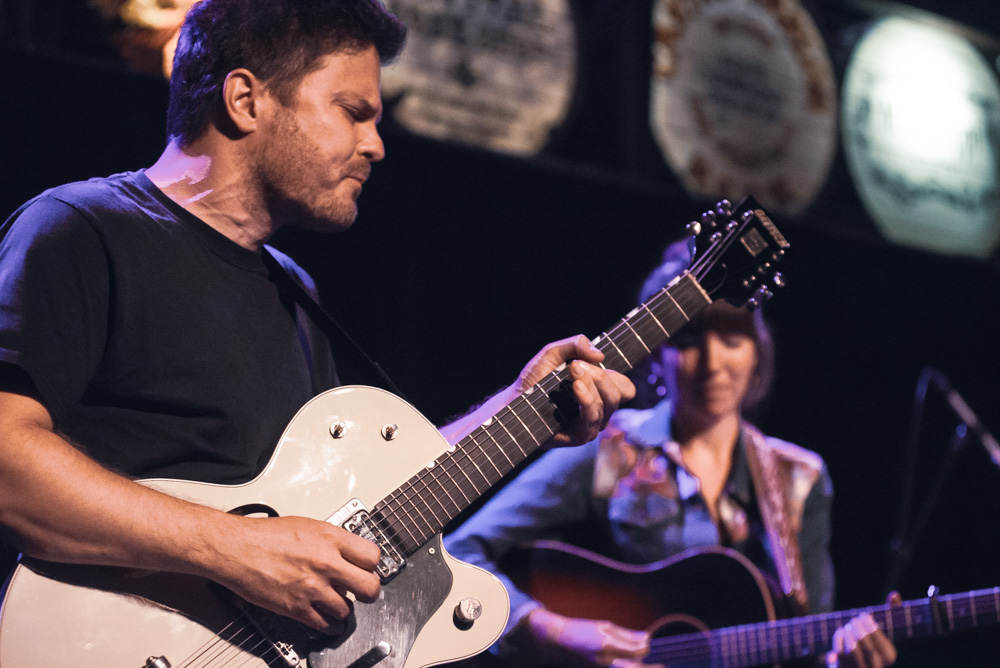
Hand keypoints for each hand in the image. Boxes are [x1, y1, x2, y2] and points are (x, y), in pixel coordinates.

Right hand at [211, 514, 381, 632]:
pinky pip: (324, 624)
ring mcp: (313, 587)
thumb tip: (346, 551)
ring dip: (344, 608)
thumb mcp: (307, 525)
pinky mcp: (297, 607)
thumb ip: (331, 540)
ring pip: (347, 609)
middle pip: (370, 586)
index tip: (368, 569)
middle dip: (368, 591)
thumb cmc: (265, 535)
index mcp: (331, 538)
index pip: (373, 556)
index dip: (372, 565)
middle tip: (362, 591)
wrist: (236, 549)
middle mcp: (326, 563)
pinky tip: (327, 619)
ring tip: (337, 602)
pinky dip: (328, 625)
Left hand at [516, 335, 634, 446]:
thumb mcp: (554, 353)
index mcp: (599, 392)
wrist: (514, 401)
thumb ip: (576, 345)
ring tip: (572, 372)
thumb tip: (599, 354)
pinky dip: (586, 400)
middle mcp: (599, 410)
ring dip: (591, 385)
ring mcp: (591, 424)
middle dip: (599, 375)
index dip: (617, 376)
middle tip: (575, 365)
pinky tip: (575, 387)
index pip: (625, 388)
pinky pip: (592, 419)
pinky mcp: (579, 436)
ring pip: (607, 404)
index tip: (595, 361)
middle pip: (618, 393)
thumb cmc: (535, 379)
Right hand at [521, 608, 659, 667]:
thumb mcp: (606, 627)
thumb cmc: (584, 630)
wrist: (561, 641)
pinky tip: (633, 664)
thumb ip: (628, 636)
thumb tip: (647, 640)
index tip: (648, 644)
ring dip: (638, 667)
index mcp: (608, 645)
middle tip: (662, 666)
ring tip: (652, 666)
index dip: (645, 649)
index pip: (636, 652)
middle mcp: (605, 661)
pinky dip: (627, 667)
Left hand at [825, 593, 900, 667]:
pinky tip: (841, 633)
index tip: (864, 616)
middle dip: (856, 625)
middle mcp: (876, 666)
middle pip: (861, 639)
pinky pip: (838, 654)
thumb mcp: (887, 626)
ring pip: (850, 649)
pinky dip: (838, 640)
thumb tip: (894, 594)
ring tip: (848, 627)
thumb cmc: (877, 640)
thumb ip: (893, 610)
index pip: (874, 634)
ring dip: (847, 633)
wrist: (862, 663)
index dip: (867, 622)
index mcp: (889, 656)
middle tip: (854, 621)